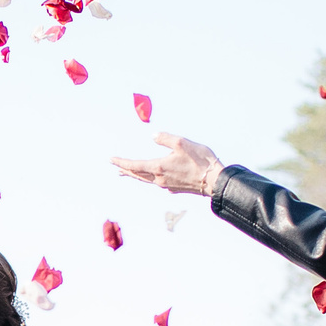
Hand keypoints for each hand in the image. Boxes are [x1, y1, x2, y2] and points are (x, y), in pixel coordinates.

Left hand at [108, 133, 225, 196]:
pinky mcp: (175, 188)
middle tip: (116, 168)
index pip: (134, 165)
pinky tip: (152, 177)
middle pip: (138, 175)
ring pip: (147, 180)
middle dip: (126, 170)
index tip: (111, 160)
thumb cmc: (200, 161)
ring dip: (136, 175)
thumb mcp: (182, 143)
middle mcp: (160, 179)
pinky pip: (158, 182)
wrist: (215, 181)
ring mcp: (167, 185)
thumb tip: (153, 136)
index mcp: (158, 167)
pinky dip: (150, 178)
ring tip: (128, 173)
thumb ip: (165, 139)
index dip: (122, 162)